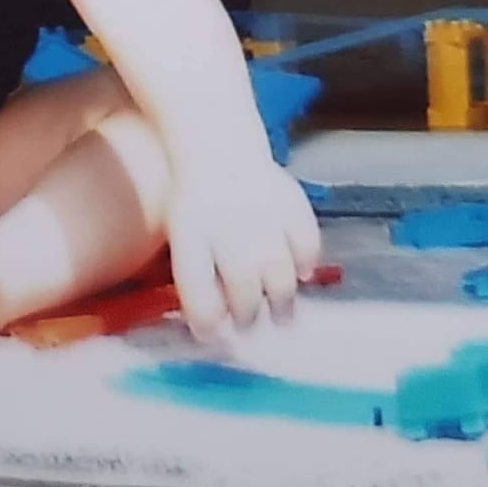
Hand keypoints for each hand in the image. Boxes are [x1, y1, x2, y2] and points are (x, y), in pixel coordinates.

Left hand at [167, 158, 320, 339]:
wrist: (219, 149)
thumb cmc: (198, 203)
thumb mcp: (181, 239)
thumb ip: (196, 280)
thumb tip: (214, 328)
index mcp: (191, 236)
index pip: (198, 292)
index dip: (205, 321)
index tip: (212, 337)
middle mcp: (229, 229)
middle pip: (242, 289)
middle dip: (247, 315)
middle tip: (251, 325)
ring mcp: (264, 217)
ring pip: (278, 274)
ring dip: (280, 301)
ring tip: (281, 315)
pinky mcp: (291, 205)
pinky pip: (306, 244)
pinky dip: (306, 262)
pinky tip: (301, 273)